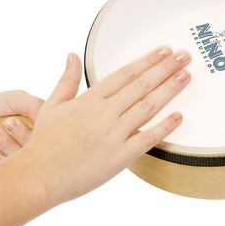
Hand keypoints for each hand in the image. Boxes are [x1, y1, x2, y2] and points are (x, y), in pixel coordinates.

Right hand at [0, 45, 191, 225]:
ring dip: (169, 90)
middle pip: (141, 85)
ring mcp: (112, 135)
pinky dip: (164, 127)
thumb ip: (67, 80)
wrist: (38, 175)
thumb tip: (72, 55)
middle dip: (165, 68)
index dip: (147, 60)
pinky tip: (179, 115)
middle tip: (184, 56)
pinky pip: (147, 139)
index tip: (163, 50)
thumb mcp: (51, 105)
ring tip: (186, 76)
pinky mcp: (118, 157)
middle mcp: (104, 113)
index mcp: (89, 99)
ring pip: (147, 107)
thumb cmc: (44, 142)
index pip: (125, 74)